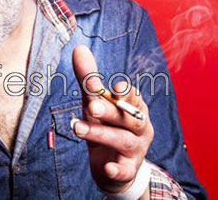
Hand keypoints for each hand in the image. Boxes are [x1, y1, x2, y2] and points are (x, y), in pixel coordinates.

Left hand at [72, 45, 153, 195]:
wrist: (111, 167)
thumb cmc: (106, 126)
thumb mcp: (96, 103)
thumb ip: (89, 80)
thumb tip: (78, 48)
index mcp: (135, 108)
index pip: (133, 97)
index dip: (124, 92)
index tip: (113, 87)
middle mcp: (140, 127)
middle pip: (128, 117)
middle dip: (110, 111)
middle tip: (92, 105)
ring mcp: (136, 149)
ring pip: (122, 140)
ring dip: (100, 133)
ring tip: (77, 128)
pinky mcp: (127, 170)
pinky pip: (124, 170)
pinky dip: (117, 169)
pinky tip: (107, 167)